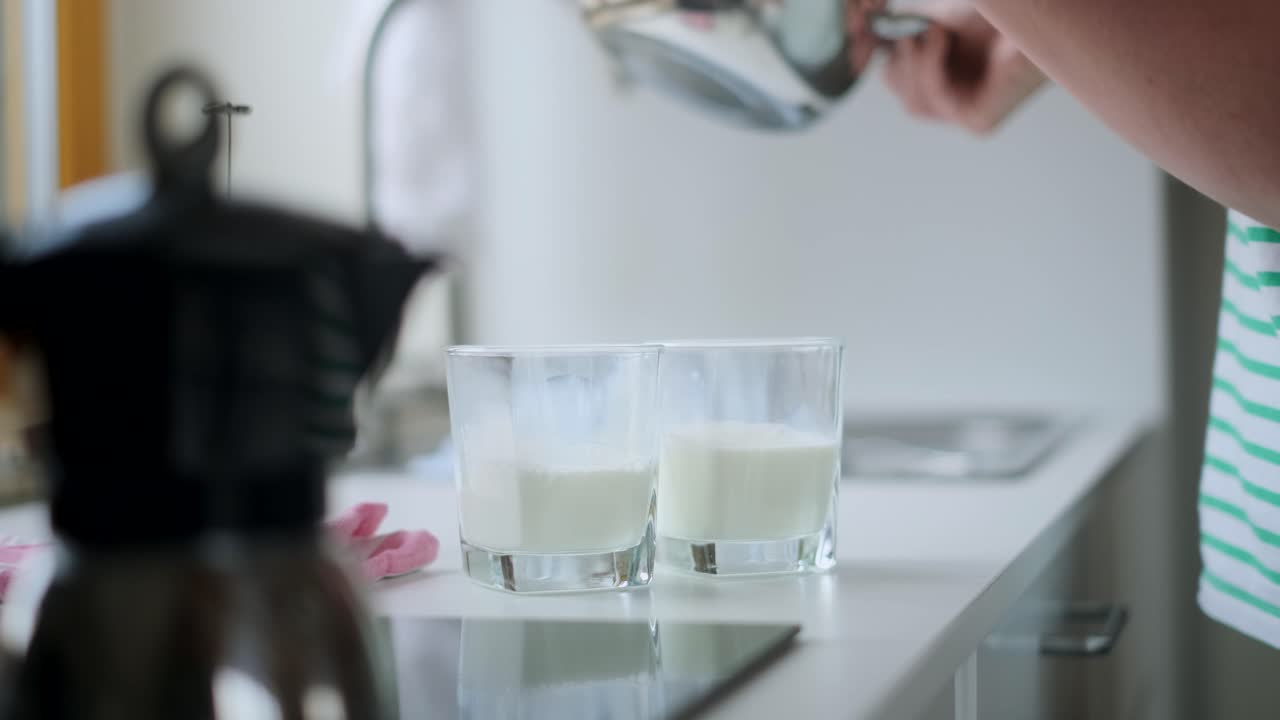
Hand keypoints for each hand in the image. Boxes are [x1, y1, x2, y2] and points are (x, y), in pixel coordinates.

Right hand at [882, 3, 1045, 134]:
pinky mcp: (979, 122)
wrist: (1035, 14)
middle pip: (902, 96)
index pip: (897, 82)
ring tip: (932, 31)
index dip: (883, 58)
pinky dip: (931, 66)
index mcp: (947, 82)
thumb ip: (904, 28)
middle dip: (900, 60)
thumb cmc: (997, 14)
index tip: (870, 32)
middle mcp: (958, 105)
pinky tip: (940, 38)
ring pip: (914, 104)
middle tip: (911, 30)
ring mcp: (968, 117)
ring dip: (915, 63)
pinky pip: (936, 101)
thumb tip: (865, 28)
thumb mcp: (937, 17)